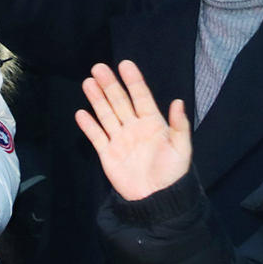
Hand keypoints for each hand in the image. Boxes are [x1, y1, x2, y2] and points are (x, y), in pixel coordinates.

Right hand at [74, 60, 191, 200]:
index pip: (141, 96)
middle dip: (110, 84)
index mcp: (153, 123)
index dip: (133, 81)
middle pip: (120, 101)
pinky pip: (97, 136)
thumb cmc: (172, 173)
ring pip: (106, 114)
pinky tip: (81, 113)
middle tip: (98, 67)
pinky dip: (89, 125)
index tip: (125, 64)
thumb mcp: (181, 149)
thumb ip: (179, 126)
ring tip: (88, 82)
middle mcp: (134, 127)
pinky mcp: (108, 154)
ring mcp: (120, 140)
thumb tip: (178, 101)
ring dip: (97, 99)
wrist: (156, 199)